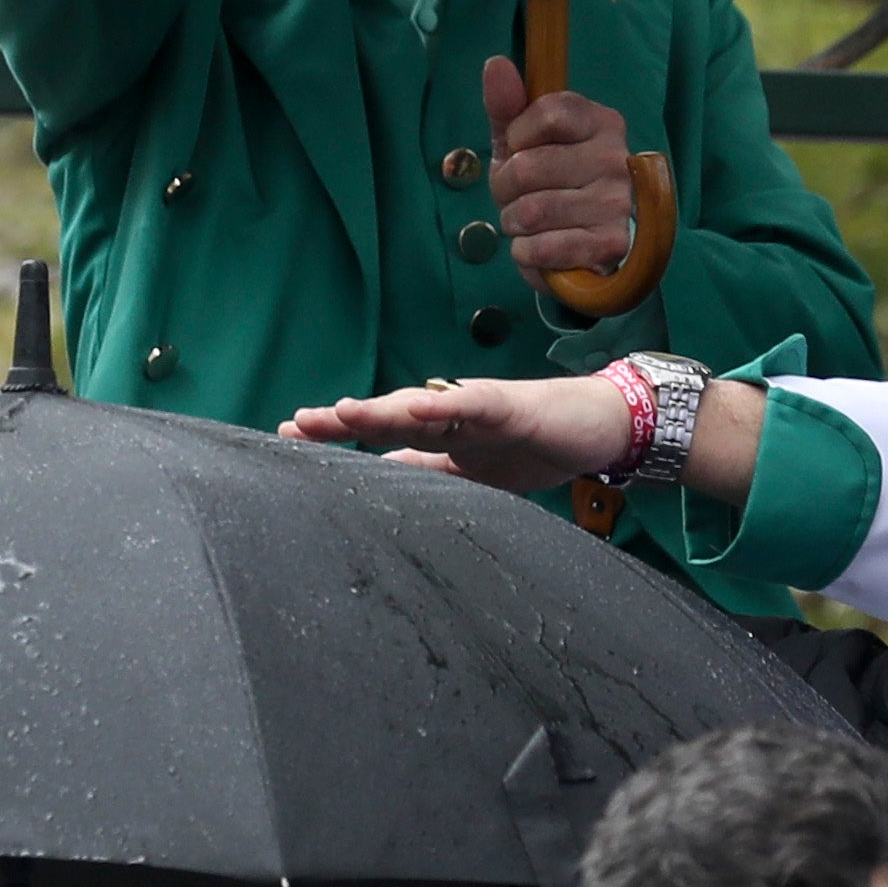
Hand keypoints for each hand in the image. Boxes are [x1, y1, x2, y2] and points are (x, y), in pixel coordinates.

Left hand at [285, 374, 625, 491]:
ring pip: (422, 407)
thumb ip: (425, 470)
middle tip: (296, 425)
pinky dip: (447, 404)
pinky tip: (418, 405)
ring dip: (381, 410)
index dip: (336, 434)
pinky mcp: (510, 407)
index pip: (378, 433)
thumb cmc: (535, 444)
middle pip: (388, 416)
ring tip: (341, 412)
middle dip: (343, 422)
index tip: (288, 437)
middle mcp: (450, 413)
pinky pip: (474, 404)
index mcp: (438, 432)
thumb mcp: (469, 472)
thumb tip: (376, 483)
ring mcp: (478, 407)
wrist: (599, 428)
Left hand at [479, 56, 639, 278]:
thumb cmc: (548, 183)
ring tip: (528, 224)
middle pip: (529, 167)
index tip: (520, 148)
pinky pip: (544, 248)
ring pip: (532, 211)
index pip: (549, 112)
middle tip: (518, 196)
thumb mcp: (521, 140)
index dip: (519, 135)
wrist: (583, 246)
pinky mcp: (611, 245)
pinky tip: (538, 247)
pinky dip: (526, 253)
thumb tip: (496, 63)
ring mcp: (617, 202)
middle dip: (505, 188)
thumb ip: (507, 104)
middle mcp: (616, 158)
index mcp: (600, 122)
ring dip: (514, 223)